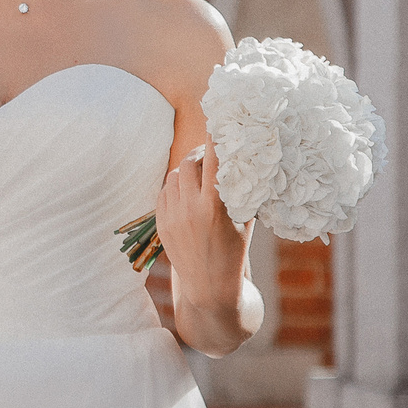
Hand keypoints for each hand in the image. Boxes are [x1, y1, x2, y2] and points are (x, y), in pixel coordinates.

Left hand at [154, 146, 252, 353]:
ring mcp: (171, 216)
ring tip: (202, 174)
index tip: (218, 119)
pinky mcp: (160, 223)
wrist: (210, 288)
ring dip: (188, 169)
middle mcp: (190, 209)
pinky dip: (176, 186)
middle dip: (202, 154)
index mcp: (214, 207)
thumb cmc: (235, 251)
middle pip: (191, 163)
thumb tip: (246, 155)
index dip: (214, 137)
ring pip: (175, 175)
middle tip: (213, 151)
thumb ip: (241, 189)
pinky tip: (189, 192)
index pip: (212, 160)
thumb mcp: (245, 220)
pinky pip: (164, 191)